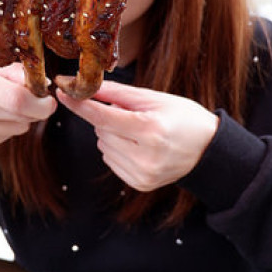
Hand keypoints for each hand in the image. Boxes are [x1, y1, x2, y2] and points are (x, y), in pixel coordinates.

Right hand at [0, 60, 56, 152]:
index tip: (48, 99)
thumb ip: (12, 72)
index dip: (40, 102)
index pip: (17, 99)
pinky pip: (5, 138)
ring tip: (2, 106)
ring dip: (20, 118)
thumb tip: (43, 83)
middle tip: (34, 100)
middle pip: (20, 116)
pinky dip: (6, 127)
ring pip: (17, 129)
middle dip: (35, 109)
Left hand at [57, 80, 217, 190]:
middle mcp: (145, 155)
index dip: (80, 104)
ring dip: (112, 134)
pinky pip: (110, 161)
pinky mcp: (139, 184)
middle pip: (102, 130)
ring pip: (103, 145)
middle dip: (108, 118)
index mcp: (150, 129)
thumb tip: (86, 87)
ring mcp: (142, 173)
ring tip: (139, 132)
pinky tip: (139, 147)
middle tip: (132, 114)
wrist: (208, 149)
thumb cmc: (183, 118)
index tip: (62, 92)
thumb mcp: (154, 99)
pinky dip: (117, 150)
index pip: (104, 115)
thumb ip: (117, 93)